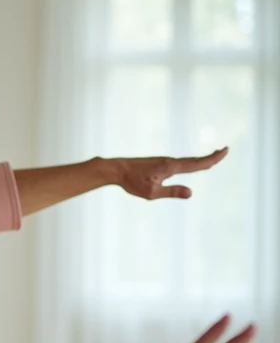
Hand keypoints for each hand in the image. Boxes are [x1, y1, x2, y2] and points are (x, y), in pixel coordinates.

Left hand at [106, 147, 227, 200]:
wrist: (116, 169)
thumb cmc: (132, 182)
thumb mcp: (152, 193)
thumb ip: (172, 192)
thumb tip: (191, 193)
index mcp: (171, 167)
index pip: (196, 164)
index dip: (212, 158)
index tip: (225, 150)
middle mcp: (169, 161)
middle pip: (194, 161)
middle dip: (210, 157)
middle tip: (225, 150)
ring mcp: (164, 161)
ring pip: (186, 162)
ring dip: (201, 160)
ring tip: (213, 158)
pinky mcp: (158, 163)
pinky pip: (179, 163)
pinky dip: (190, 163)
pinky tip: (190, 165)